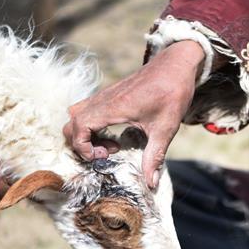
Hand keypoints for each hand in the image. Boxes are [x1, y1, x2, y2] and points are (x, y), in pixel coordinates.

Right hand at [63, 40, 204, 187]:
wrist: (177, 65)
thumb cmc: (172, 92)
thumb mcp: (165, 128)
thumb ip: (154, 156)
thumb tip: (150, 184)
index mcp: (112, 107)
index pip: (77, 127)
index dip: (82, 147)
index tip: (103, 156)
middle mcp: (103, 99)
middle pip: (71, 123)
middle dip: (83, 143)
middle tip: (108, 152)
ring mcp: (104, 95)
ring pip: (77, 115)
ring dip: (87, 133)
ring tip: (112, 143)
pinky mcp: (110, 94)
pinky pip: (88, 109)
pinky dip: (93, 124)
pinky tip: (116, 131)